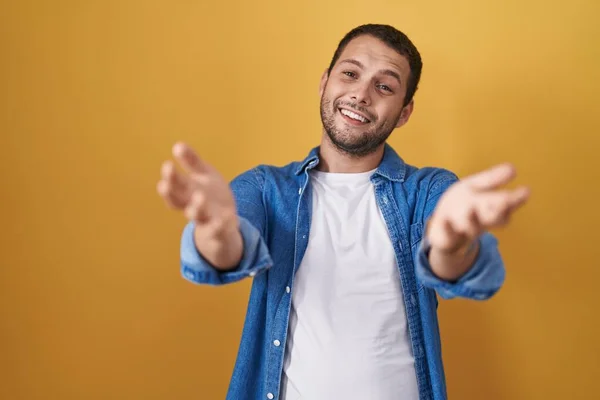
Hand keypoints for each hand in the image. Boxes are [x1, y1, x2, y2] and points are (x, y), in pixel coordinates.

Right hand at [157, 142, 241, 268]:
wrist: (226, 224)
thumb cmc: (211, 195)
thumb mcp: (204, 175)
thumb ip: (192, 161)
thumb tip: (177, 145)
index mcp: (187, 193)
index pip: (174, 185)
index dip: (170, 177)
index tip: (167, 164)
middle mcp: (192, 206)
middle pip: (179, 201)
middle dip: (171, 193)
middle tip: (165, 183)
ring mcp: (205, 220)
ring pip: (197, 215)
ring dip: (197, 207)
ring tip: (199, 196)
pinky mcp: (219, 231)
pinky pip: (218, 229)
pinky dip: (221, 224)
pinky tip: (228, 215)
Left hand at [427, 163, 529, 255]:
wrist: (441, 231)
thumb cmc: (461, 205)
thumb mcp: (475, 188)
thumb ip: (492, 179)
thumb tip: (513, 168)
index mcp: (489, 209)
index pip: (506, 206)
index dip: (515, 200)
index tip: (525, 190)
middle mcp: (479, 222)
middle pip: (493, 218)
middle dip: (500, 211)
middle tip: (506, 202)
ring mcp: (463, 231)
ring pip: (471, 228)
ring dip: (472, 220)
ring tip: (472, 210)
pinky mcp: (447, 238)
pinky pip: (447, 235)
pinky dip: (447, 228)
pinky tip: (445, 221)